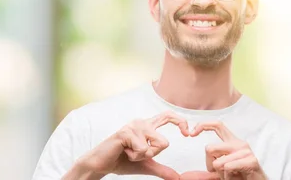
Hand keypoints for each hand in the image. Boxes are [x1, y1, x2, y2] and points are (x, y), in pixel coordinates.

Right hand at [64, 111, 190, 179]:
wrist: (102, 164)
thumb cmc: (121, 160)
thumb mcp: (146, 164)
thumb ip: (162, 169)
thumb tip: (177, 177)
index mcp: (147, 126)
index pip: (168, 116)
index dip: (181, 122)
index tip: (188, 133)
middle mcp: (141, 122)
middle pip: (164, 141)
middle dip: (155, 155)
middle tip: (140, 156)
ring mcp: (133, 126)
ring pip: (155, 146)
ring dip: (143, 156)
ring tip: (129, 153)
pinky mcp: (126, 132)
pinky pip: (143, 149)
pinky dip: (135, 156)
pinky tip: (123, 151)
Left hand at [180, 121, 266, 179]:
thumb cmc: (239, 174)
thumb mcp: (223, 163)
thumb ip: (214, 155)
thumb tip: (201, 151)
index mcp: (232, 141)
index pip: (217, 125)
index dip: (202, 125)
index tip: (192, 133)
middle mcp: (239, 143)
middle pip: (209, 148)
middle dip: (209, 163)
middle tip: (218, 171)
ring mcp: (246, 151)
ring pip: (218, 162)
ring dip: (221, 173)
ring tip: (232, 174)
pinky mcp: (252, 161)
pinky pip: (228, 167)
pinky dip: (228, 176)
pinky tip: (237, 176)